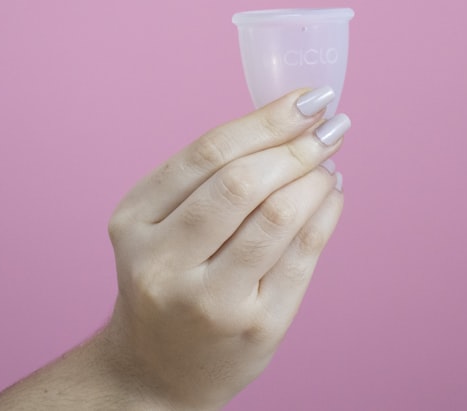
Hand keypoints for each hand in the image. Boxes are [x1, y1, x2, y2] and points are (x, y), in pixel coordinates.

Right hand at [102, 87, 348, 409]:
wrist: (157, 369)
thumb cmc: (168, 280)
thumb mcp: (159, 226)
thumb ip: (208, 177)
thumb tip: (291, 121)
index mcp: (134, 223)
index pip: (207, 154)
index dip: (265, 119)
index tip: (307, 98)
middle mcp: (164, 264)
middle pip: (241, 183)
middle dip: (296, 145)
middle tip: (329, 125)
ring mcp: (211, 301)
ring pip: (277, 216)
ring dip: (315, 177)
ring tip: (328, 160)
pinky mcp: (257, 326)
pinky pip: (303, 254)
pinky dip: (326, 213)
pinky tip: (331, 194)